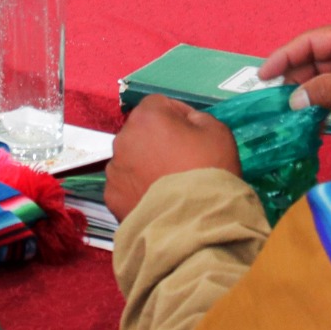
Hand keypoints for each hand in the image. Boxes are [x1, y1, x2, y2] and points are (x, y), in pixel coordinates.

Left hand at [104, 96, 240, 221]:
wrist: (194, 224)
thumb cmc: (208, 171)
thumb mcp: (218, 132)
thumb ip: (198, 118)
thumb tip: (186, 122)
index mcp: (147, 117)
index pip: (159, 104)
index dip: (178, 117)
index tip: (193, 136)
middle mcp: (123, 139)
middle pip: (141, 133)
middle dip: (158, 142)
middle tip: (181, 162)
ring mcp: (114, 170)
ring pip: (131, 160)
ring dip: (145, 167)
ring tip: (168, 187)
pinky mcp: (112, 199)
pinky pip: (126, 187)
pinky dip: (138, 192)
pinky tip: (157, 203)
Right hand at [258, 21, 330, 110]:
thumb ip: (329, 90)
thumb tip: (293, 101)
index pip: (312, 41)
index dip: (285, 56)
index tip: (263, 76)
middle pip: (317, 61)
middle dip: (295, 79)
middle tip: (276, 104)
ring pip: (327, 80)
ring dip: (310, 95)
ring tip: (292, 115)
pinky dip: (327, 106)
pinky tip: (316, 120)